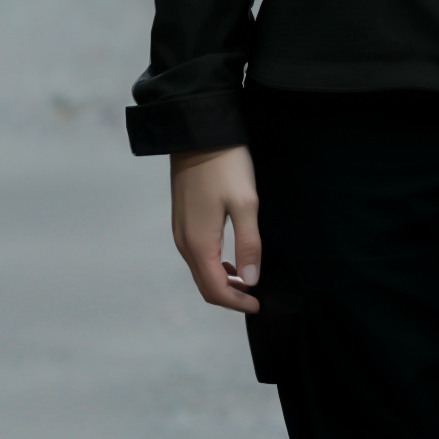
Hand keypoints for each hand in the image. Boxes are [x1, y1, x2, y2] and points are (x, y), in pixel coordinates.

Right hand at [172, 145, 261, 312]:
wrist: (198, 134)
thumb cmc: (225, 166)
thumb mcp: (246, 204)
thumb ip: (248, 244)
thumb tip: (250, 280)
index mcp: (199, 243)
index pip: (215, 289)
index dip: (237, 302)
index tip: (258, 304)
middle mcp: (184, 243)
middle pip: (204, 285)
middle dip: (229, 297)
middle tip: (254, 298)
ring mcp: (180, 232)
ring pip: (199, 272)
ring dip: (221, 282)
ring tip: (246, 281)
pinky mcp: (182, 222)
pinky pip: (196, 256)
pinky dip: (213, 267)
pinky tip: (231, 260)